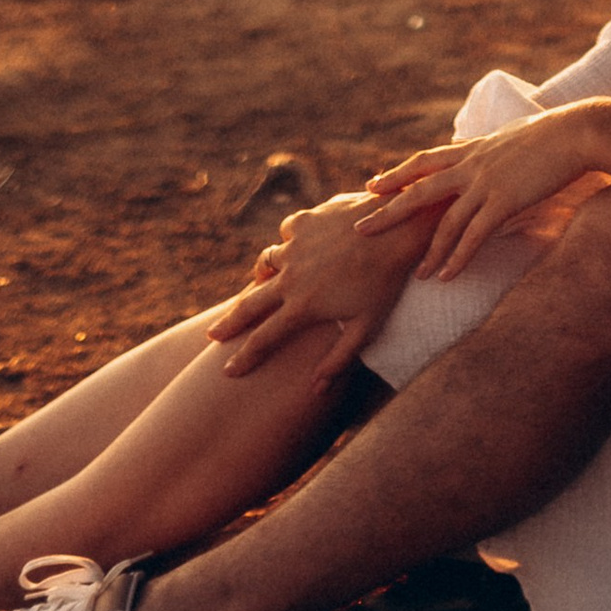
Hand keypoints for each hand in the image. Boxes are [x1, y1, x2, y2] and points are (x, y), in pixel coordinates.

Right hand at [206, 189, 412, 382]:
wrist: (397, 227)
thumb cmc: (386, 282)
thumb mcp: (368, 328)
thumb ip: (339, 360)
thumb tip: (315, 389)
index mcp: (304, 307)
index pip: (264, 340)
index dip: (244, 358)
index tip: (227, 372)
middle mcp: (291, 277)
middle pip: (249, 305)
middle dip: (229, 323)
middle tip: (213, 336)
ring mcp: (294, 247)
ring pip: (265, 264)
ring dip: (261, 277)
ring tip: (259, 285)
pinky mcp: (304, 221)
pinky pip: (286, 234)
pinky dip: (288, 243)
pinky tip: (297, 247)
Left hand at [358, 100, 610, 286]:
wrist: (578, 131)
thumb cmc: (555, 134)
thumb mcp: (514, 137)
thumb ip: (495, 149)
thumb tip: (491, 153)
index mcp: (473, 148)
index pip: (425, 162)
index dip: (397, 174)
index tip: (372, 184)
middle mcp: (472, 165)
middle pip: (419, 191)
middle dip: (389, 211)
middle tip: (360, 228)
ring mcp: (486, 183)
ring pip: (445, 222)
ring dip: (429, 252)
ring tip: (416, 275)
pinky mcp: (504, 201)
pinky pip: (474, 236)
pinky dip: (458, 258)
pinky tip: (446, 276)